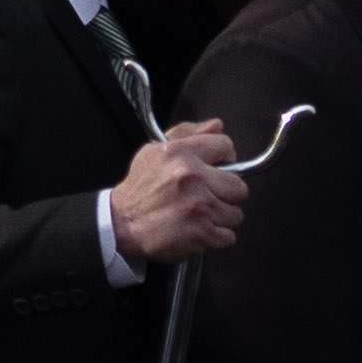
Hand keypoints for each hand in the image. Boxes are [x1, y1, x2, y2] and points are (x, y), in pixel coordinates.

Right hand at [112, 119, 246, 264]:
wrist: (122, 223)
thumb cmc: (140, 188)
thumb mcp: (155, 151)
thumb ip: (187, 134)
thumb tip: (217, 126)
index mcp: (180, 153)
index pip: (225, 146)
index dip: (225, 158)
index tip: (218, 168)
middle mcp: (192, 178)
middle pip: (239, 186)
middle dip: (225, 193)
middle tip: (207, 196)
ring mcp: (199, 207)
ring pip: (235, 214)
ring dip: (220, 217)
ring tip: (199, 214)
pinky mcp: (201, 233)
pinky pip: (228, 236)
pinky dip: (216, 237)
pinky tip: (198, 229)